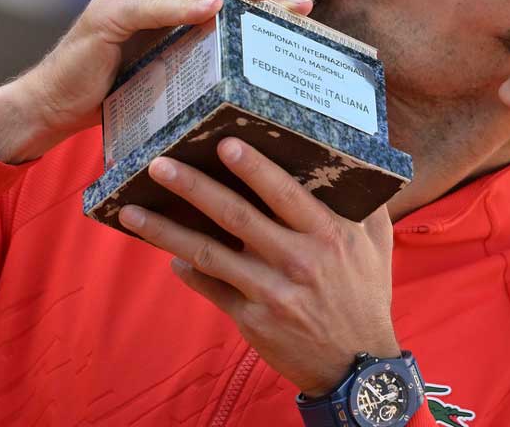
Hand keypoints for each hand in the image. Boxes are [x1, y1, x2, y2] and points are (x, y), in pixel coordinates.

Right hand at [0, 0, 312, 163]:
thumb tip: (252, 51)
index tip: (296, 4)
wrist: (52, 106)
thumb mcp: (165, 62)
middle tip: (296, 1)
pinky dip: (184, 7)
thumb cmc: (112, 87)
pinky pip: (152, 6)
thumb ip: (198, 44)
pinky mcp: (107, 16)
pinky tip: (213, 10)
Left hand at [118, 138, 399, 396]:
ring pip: (210, 254)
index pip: (284, 193)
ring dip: (167, 231)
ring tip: (132, 211)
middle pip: (236, 217)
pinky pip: (211, 288)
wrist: (357, 365)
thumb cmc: (365, 293)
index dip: (253, 168)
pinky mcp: (253, 319)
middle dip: (194, 188)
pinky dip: (187, 271)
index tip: (223, 143)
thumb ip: (364, 201)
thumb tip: (348, 154)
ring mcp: (270, 292)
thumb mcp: (376, 243)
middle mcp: (297, 260)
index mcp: (328, 235)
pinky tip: (169, 255)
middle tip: (159, 165)